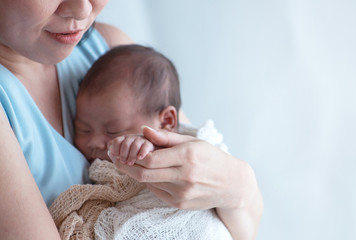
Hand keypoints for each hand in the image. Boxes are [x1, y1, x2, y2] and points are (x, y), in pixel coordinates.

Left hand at [107, 134, 154, 165]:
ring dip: (131, 155)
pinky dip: (142, 152)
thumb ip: (116, 153)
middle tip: (123, 162)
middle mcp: (133, 138)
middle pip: (125, 144)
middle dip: (123, 154)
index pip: (117, 141)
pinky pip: (145, 146)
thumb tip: (110, 152)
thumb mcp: (124, 155)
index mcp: (125, 139)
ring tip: (130, 163)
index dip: (115, 149)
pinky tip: (139, 158)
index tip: (115, 156)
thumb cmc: (135, 157)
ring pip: (134, 146)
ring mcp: (142, 141)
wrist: (151, 155)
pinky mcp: (150, 145)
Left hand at [113, 126, 257, 210]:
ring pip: (148, 183)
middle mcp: (185, 176)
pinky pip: (157, 192)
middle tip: (117, 160)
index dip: (132, 155)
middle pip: (144, 173)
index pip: (150, 158)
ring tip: (135, 163)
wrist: (231, 184)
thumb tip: (144, 130)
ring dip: (138, 173)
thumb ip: (166, 137)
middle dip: (126, 166)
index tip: (123, 150)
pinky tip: (154, 174)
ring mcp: (182, 193)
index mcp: (187, 156)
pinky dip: (151, 182)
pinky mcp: (180, 203)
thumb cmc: (210, 158)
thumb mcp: (192, 142)